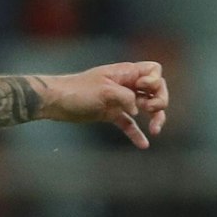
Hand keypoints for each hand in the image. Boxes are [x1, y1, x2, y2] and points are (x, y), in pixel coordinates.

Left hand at [42, 62, 167, 147]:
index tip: (142, 88)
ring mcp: (120, 100)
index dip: (154, 81)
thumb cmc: (78, 91)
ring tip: (155, 130)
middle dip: (160, 100)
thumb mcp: (104, 90)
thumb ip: (125, 97)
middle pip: (155, 90)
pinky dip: (136, 133)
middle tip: (151, 110)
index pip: (154, 71)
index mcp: (126, 73)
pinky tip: (144, 144)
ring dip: (155, 117)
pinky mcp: (111, 114)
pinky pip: (129, 124)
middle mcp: (126, 85)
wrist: (56, 102)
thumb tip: (137, 110)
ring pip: (145, 108)